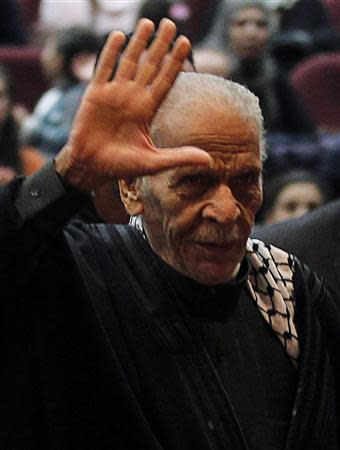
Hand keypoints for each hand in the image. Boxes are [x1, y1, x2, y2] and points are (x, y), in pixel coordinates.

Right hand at [55, 18, 210, 190]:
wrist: (91, 167)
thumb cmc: (122, 166)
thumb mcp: (153, 162)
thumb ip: (179, 157)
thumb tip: (209, 159)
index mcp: (147, 111)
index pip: (165, 81)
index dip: (175, 63)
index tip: (185, 43)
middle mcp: (133, 98)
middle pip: (150, 66)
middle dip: (160, 46)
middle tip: (170, 24)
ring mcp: (114, 94)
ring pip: (128, 62)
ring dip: (138, 42)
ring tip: (149, 23)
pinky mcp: (95, 94)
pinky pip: (104, 68)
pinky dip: (110, 52)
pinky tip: (119, 35)